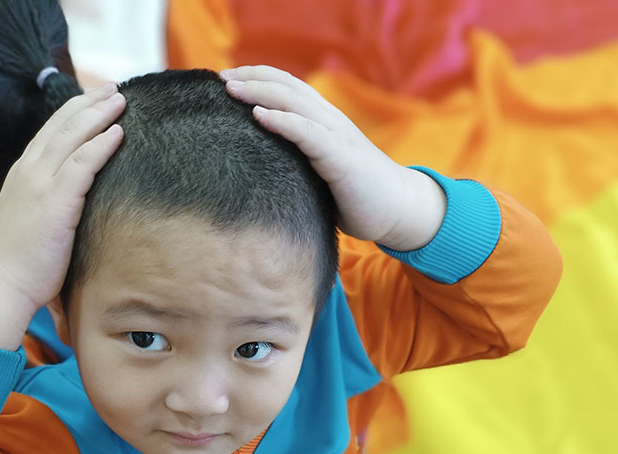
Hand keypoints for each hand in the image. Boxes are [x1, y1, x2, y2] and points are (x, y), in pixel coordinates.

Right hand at [0, 84, 124, 349]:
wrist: (1, 284)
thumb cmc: (19, 265)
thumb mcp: (32, 223)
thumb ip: (49, 206)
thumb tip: (71, 210)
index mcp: (24, 175)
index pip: (51, 132)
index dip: (74, 112)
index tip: (96, 100)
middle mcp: (30, 171)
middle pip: (62, 124)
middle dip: (89, 103)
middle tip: (114, 89)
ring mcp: (40, 184)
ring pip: (73, 136)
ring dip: (99, 115)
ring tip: (121, 100)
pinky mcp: (55, 202)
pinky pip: (83, 164)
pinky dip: (101, 145)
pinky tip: (118, 133)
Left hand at [220, 66, 445, 250]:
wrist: (398, 210)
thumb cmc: (356, 198)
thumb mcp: (321, 175)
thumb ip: (298, 165)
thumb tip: (262, 174)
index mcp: (324, 122)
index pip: (287, 88)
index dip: (258, 79)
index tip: (227, 83)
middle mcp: (329, 120)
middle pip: (286, 86)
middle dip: (251, 79)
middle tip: (219, 79)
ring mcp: (336, 136)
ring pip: (294, 102)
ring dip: (260, 92)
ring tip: (231, 89)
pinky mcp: (341, 157)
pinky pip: (307, 133)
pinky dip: (282, 121)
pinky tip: (259, 116)